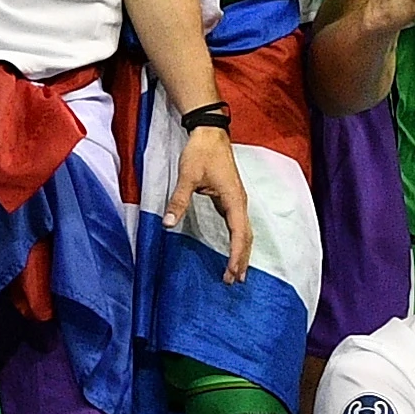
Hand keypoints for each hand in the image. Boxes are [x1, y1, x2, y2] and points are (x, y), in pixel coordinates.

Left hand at [163, 119, 253, 282]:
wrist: (210, 132)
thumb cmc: (201, 152)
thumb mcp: (187, 175)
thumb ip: (179, 200)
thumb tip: (168, 223)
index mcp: (233, 198)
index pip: (239, 232)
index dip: (236, 254)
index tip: (231, 271)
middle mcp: (240, 202)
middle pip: (246, 237)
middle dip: (241, 259)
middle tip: (234, 281)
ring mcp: (237, 200)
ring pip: (245, 232)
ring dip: (242, 252)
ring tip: (236, 273)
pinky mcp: (232, 199)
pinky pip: (239, 225)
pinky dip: (238, 241)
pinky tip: (233, 250)